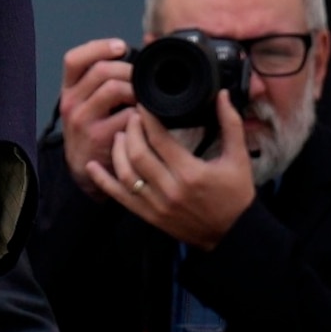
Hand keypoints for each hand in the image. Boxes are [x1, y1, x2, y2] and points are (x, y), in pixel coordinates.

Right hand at [57, 39, 135, 199]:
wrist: (85, 169)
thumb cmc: (92, 129)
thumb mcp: (86, 102)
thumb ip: (102, 78)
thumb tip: (141, 46)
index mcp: (68, 89)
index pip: (74, 59)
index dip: (99, 47)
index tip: (121, 47)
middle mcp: (71, 103)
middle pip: (101, 70)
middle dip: (129, 70)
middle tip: (142, 79)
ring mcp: (83, 120)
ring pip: (114, 88)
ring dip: (136, 89)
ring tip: (142, 98)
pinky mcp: (100, 137)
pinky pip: (128, 114)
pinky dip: (141, 113)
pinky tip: (144, 118)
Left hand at [86, 92, 256, 249]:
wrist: (233, 235)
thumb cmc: (236, 197)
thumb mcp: (238, 159)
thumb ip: (231, 125)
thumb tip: (223, 96)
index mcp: (190, 173)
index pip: (159, 139)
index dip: (147, 118)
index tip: (142, 104)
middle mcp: (170, 190)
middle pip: (137, 153)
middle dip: (131, 130)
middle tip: (132, 116)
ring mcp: (156, 205)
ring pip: (126, 173)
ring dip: (118, 150)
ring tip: (120, 134)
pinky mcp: (149, 216)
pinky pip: (120, 197)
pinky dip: (103, 182)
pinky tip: (92, 166)